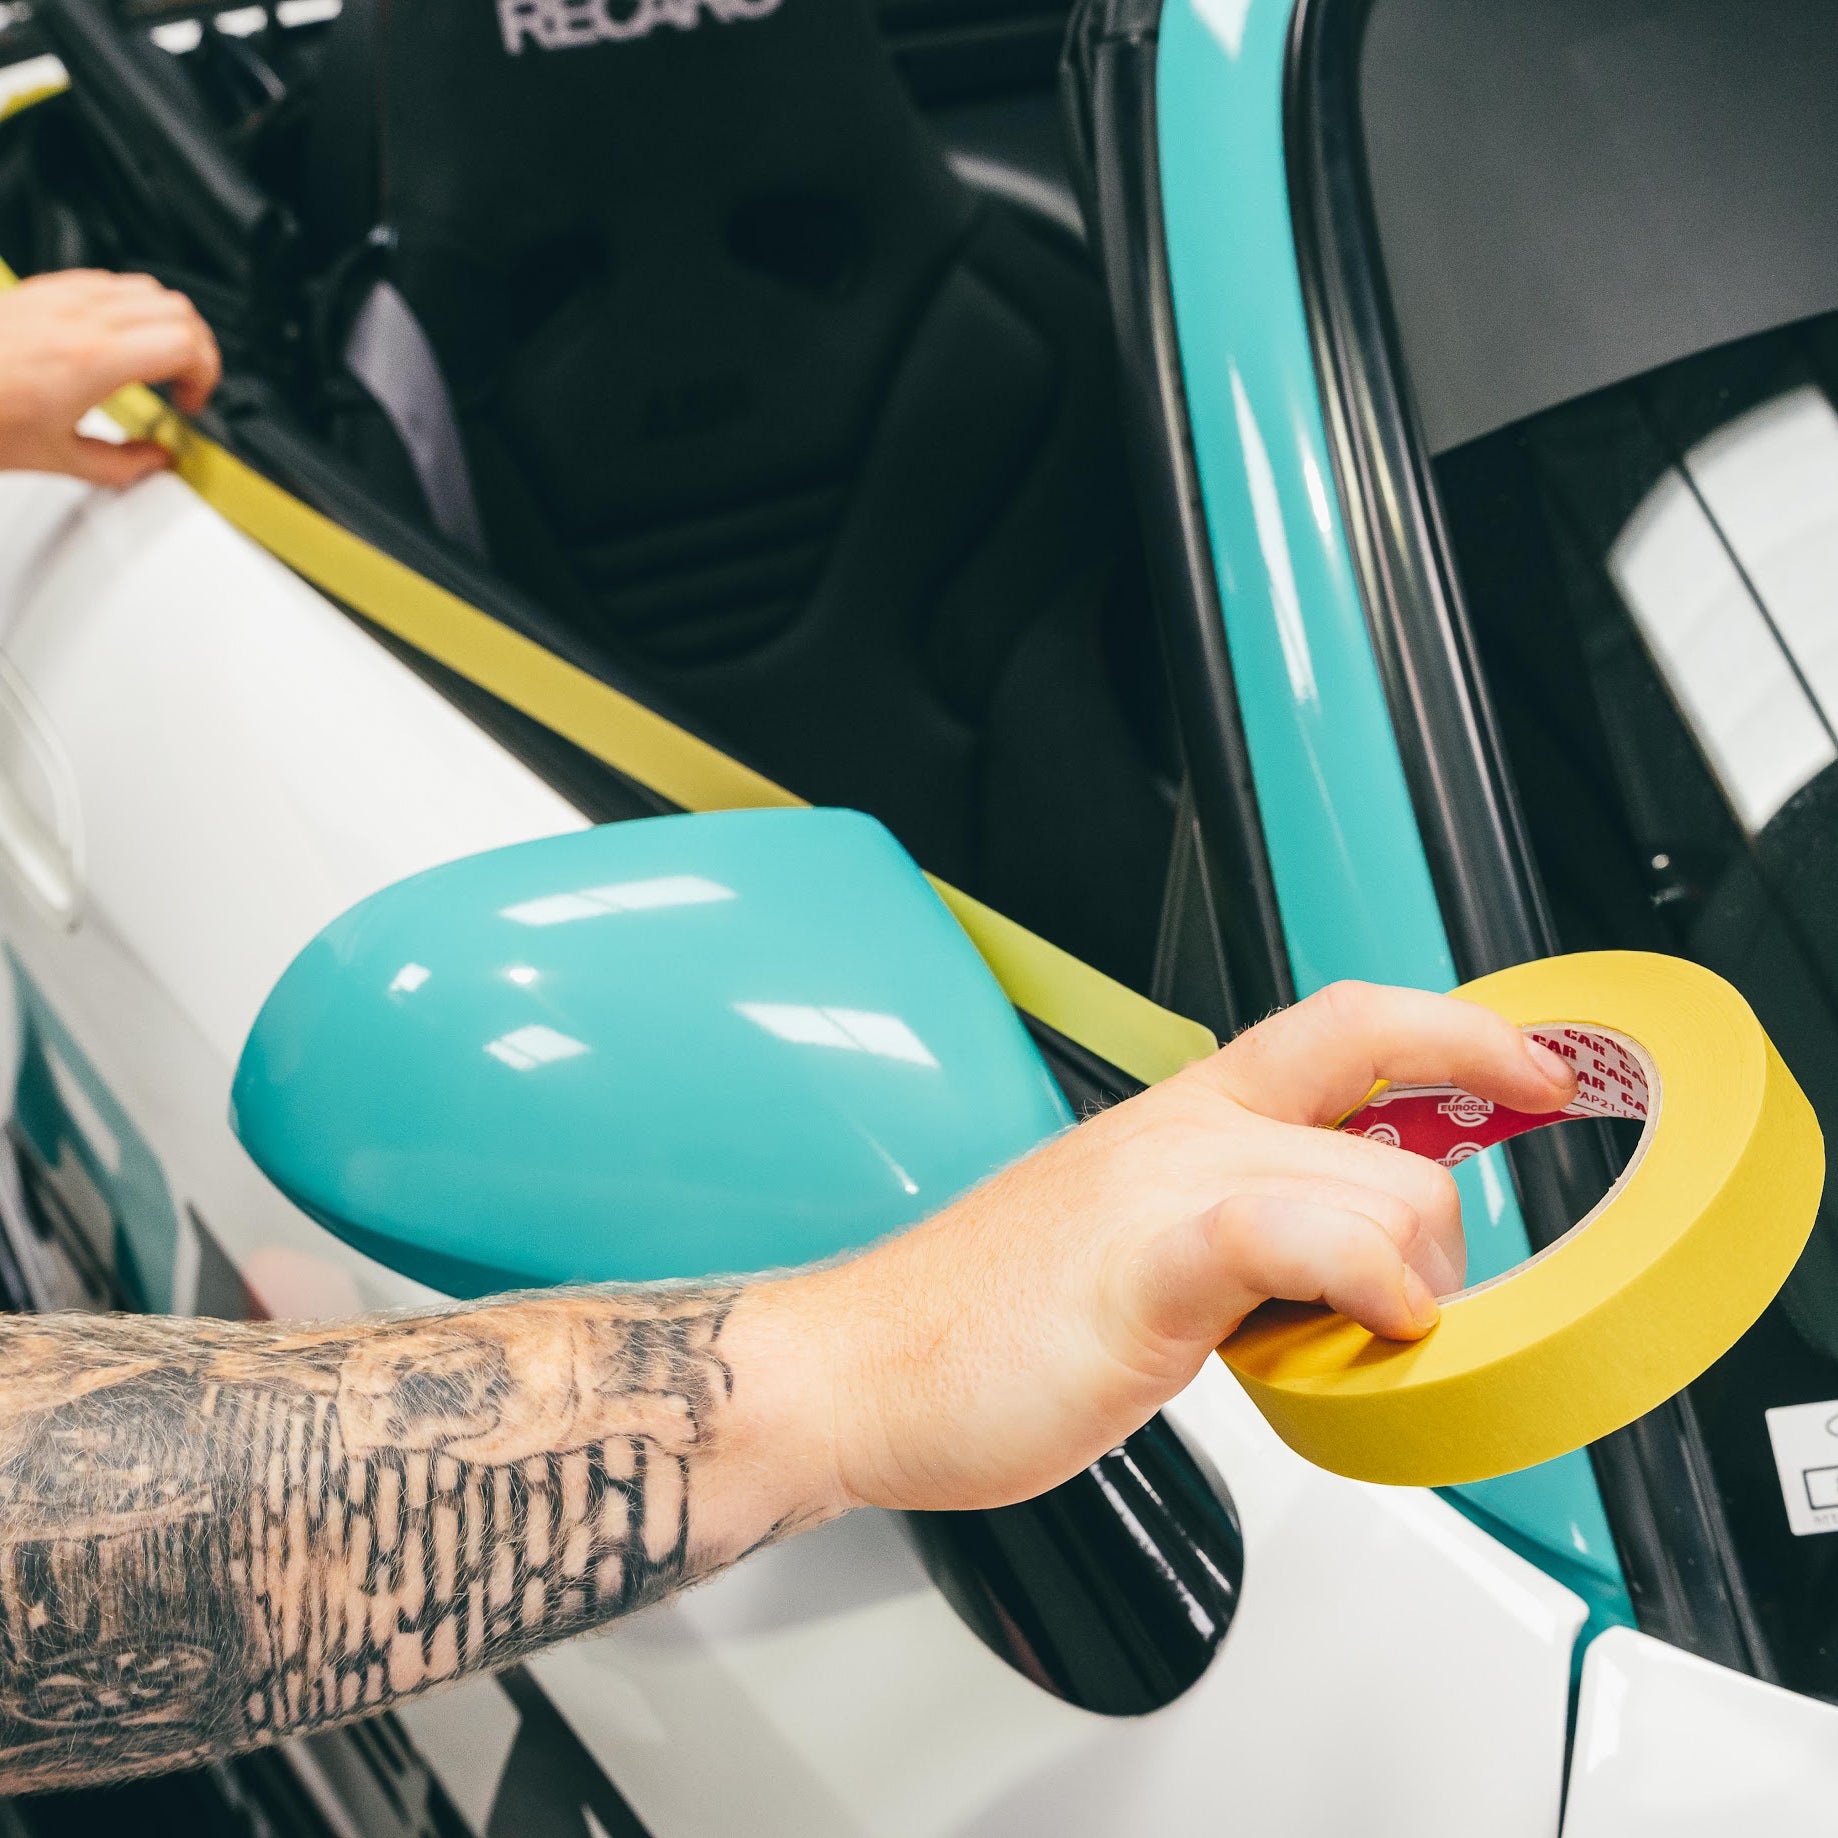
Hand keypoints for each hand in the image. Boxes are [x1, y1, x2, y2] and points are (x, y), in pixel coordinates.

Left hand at [0, 270, 219, 486]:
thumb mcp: (58, 460)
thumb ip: (122, 465)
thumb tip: (154, 461)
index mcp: (95, 359)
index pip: (188, 343)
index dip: (207, 374)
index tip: (191, 402)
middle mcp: (82, 317)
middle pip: (178, 309)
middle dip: (197, 349)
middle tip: (185, 383)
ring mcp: (61, 296)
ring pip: (148, 289)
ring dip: (166, 324)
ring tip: (157, 361)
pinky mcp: (42, 290)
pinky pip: (108, 283)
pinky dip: (130, 309)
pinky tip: (116, 341)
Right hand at [802, 980, 1577, 1512]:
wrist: (857, 1364)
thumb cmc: (976, 1321)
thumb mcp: (1124, 1240)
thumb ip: (1231, 1231)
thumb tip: (1326, 1268)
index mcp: (1179, 1116)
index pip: (1346, 1025)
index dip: (1458, 1031)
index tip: (1532, 1068)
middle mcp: (1181, 1132)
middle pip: (1393, 1134)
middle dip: (1438, 1239)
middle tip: (1390, 1317)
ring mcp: (1164, 1189)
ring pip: (1376, 1186)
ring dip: (1411, 1280)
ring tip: (1340, 1345)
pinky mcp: (1144, 1264)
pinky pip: (1292, 1231)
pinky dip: (1364, 1276)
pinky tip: (1367, 1328)